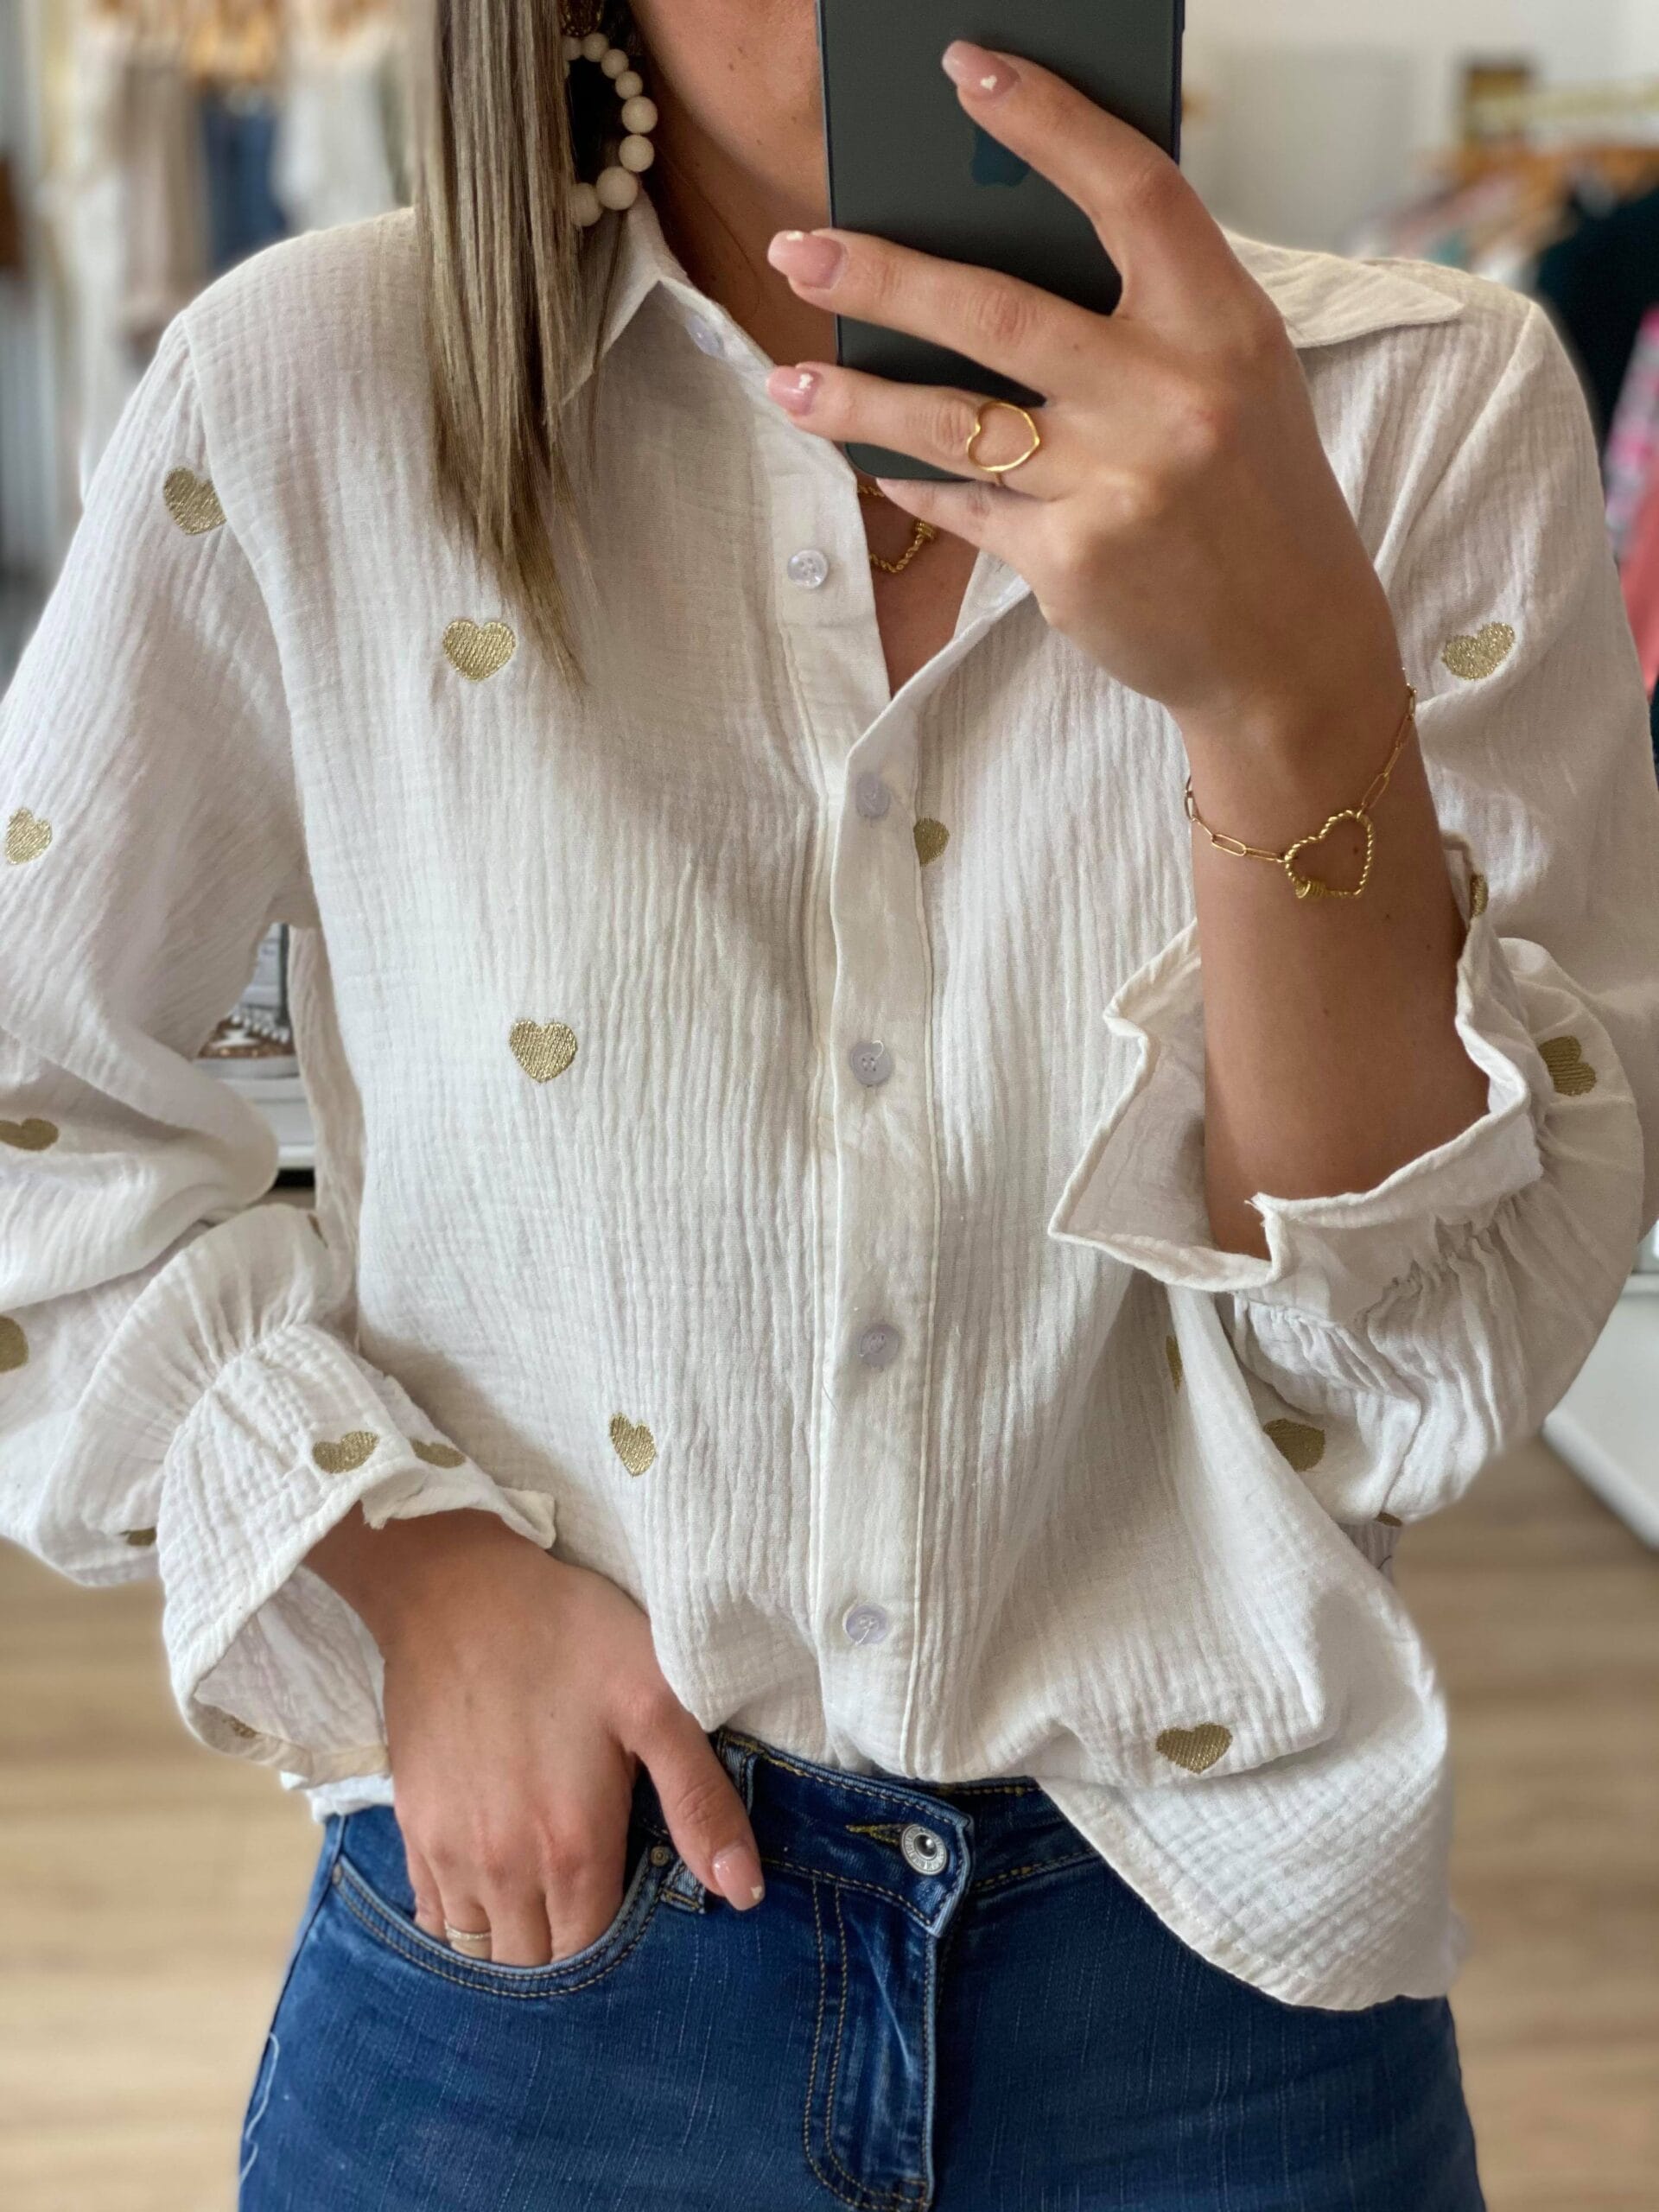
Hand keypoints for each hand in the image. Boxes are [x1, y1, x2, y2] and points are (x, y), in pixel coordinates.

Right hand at [304, 1508, 764, 1963]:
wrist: (455, 1590)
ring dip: (516, 1943)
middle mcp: (504, 1868)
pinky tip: (496, 1883)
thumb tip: (745, 1893)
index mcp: (572, 1847)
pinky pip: (435, 1916)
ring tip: (548, 1904)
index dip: (620, 1945)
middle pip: (537, 1964)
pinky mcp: (412, 1827)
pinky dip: (465, 1919)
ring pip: (482, 1950)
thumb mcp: (656, 1698)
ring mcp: (449, 1852)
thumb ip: (701, 1800)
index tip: (636, 1909)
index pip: (595, 1952)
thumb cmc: (568, 1634)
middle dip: (570, 1953)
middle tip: (597, 1905)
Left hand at [764, 40, 1402, 756]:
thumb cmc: (1252, 496)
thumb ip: (1144, 315)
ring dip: (857, 399)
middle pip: (998, 313)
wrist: (1288, 646)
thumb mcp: (1235, 379)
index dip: (1047, 122)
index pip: (1132, 191)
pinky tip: (876, 467)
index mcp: (1224, 326)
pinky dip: (917, 485)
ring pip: (953, 422)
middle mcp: (1172, 398)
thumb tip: (994, 250)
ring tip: (789, 383)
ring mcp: (1117, 485)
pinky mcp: (1073, 562)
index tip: (964, 70)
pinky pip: (966, 507)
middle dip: (883, 277)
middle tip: (798, 251)